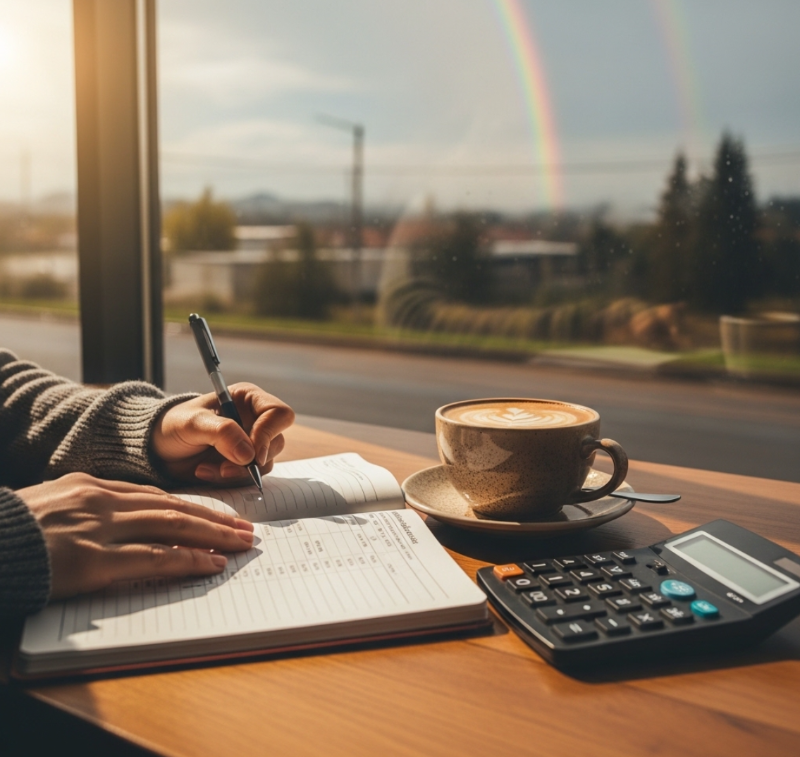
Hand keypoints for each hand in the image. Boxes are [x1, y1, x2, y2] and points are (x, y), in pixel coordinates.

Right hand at [19, 473, 255, 598]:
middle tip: (245, 526)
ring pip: (172, 526)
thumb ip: (85, 508)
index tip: (214, 514)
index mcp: (89, 486)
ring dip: (213, 535)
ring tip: (242, 542)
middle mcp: (101, 501)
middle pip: (173, 506)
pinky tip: (211, 564)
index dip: (189, 506)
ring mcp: (99, 529)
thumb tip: (117, 521)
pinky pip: (153, 558)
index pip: (154, 495)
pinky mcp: (93, 561)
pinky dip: (188, 559)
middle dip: (214, 518)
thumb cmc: (9, 530)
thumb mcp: (49, 505)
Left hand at [151, 383, 294, 484]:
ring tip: (206, 469)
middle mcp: (255, 420)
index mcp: (249, 399)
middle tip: (223, 467)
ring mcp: (251, 444)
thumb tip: (249, 455)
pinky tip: (205, 472)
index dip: (268, 434)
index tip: (250, 453)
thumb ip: (222, 432)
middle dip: (250, 460)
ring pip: (265, 464)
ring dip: (237, 473)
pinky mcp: (243, 465)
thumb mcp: (193, 423)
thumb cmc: (173, 425)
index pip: (279, 414)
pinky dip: (229, 480)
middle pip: (276, 442)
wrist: (158, 448)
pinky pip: (250, 478)